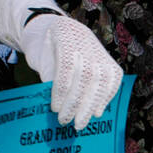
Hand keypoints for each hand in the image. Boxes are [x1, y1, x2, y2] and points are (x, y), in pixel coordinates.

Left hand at [21, 14, 122, 129]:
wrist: (59, 29)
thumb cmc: (45, 47)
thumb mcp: (40, 57)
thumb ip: (50, 75)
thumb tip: (59, 104)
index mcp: (65, 32)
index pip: (67, 65)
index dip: (62, 89)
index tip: (55, 107)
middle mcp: (86, 39)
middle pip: (87, 74)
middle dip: (77, 102)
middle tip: (66, 121)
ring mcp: (100, 50)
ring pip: (102, 80)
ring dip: (92, 104)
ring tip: (80, 122)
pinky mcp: (110, 61)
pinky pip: (112, 81)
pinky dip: (105, 98)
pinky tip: (96, 112)